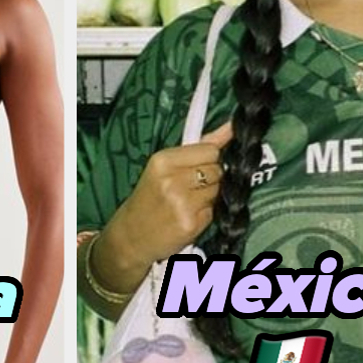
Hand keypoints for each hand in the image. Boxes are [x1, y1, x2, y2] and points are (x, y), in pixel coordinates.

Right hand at [110, 122, 232, 267]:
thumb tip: (232, 127)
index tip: (199, 166)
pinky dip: (206, 214)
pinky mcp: (190, 224)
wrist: (131, 235)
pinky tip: (189, 216)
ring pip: (219, 190)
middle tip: (190, 188)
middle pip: (217, 170)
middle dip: (211, 178)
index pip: (210, 150)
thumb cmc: (150, 197)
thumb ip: (199, 147)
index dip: (210, 159)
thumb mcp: (164, 167)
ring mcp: (182, 203)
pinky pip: (214, 211)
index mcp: (163, 160)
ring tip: (189, 202)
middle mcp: (172, 180)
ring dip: (210, 196)